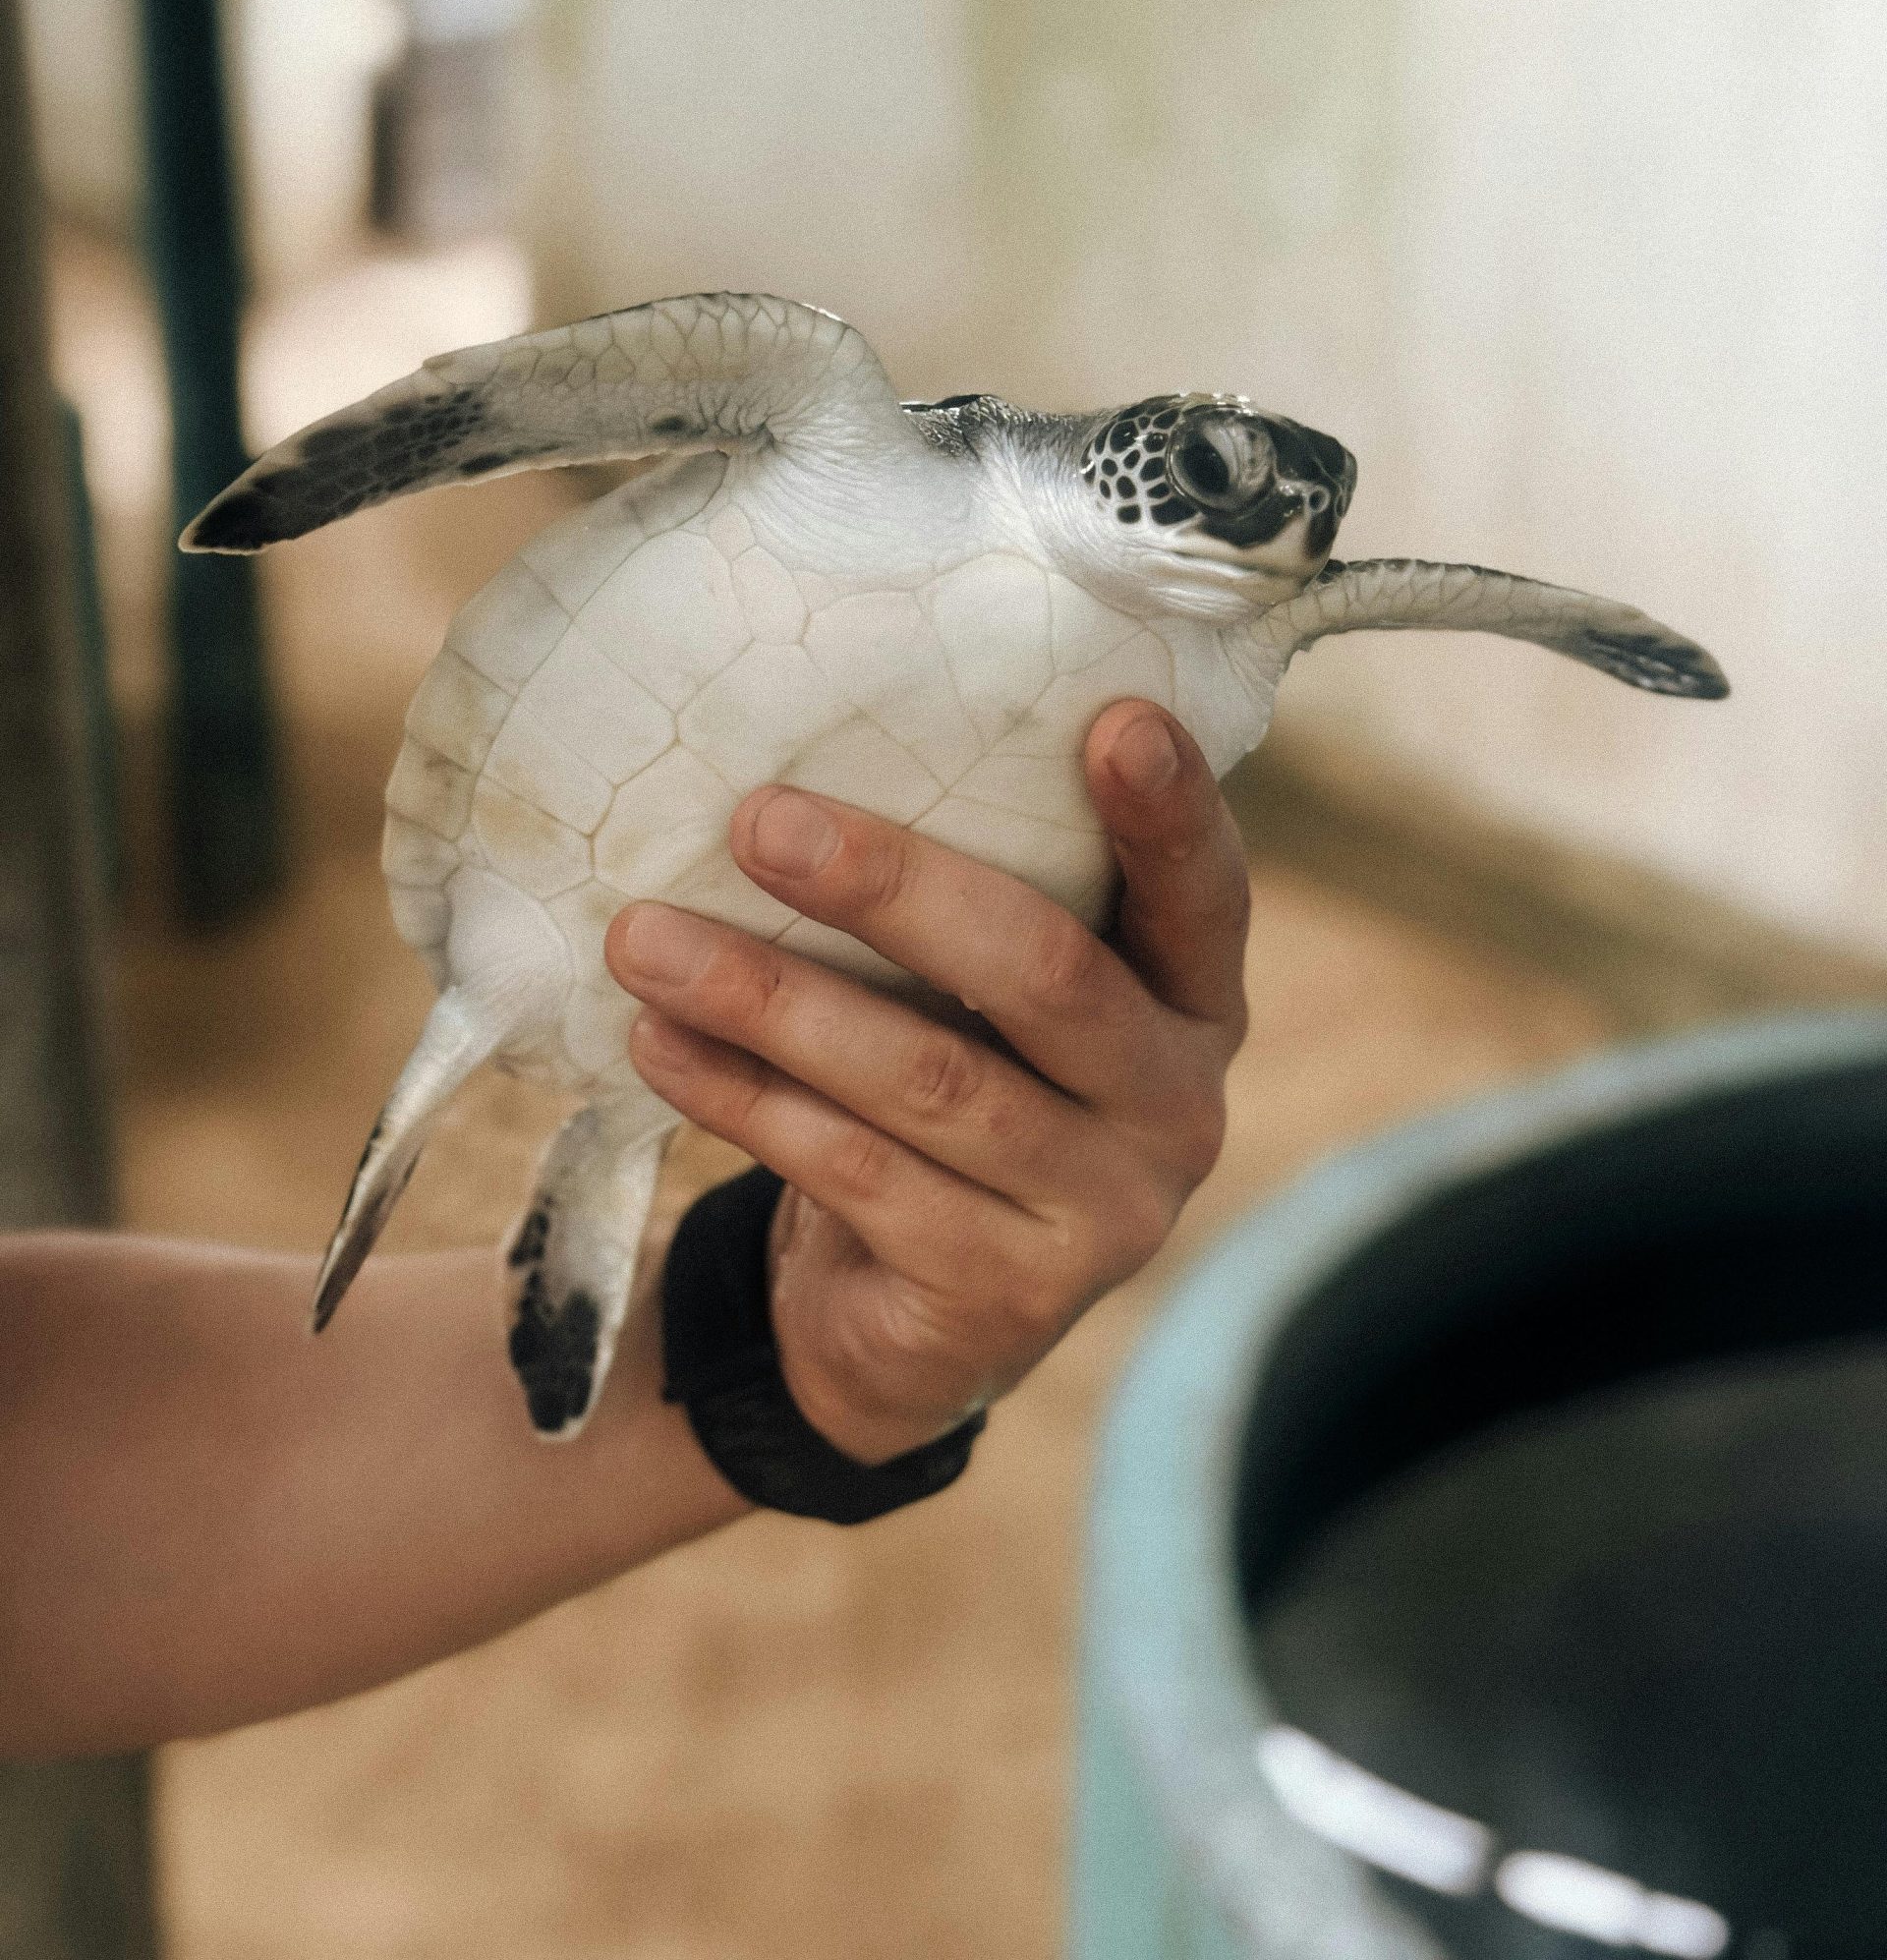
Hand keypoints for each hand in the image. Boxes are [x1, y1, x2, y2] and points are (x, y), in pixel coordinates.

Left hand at [604, 702, 1249, 1464]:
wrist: (911, 1322)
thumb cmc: (954, 1086)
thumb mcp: (989, 1001)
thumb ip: (971, 905)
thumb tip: (801, 774)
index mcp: (1193, 1001)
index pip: (1203, 893)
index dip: (1169, 809)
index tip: (1113, 718)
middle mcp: (1176, 1105)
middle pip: (1045, 974)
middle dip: (892, 887)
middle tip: (757, 821)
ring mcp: (1104, 1213)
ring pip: (928, 1078)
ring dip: (772, 999)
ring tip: (646, 938)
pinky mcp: (1004, 1294)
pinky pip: (856, 1172)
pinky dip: (745, 1098)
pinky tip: (660, 1042)